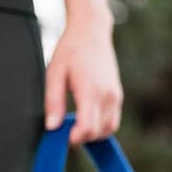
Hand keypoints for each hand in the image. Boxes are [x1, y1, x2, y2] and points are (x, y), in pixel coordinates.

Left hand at [43, 13, 122, 145]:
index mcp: (90, 91)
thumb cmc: (70, 50)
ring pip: (109, 129)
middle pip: (98, 132)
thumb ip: (53, 102)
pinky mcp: (118, 96)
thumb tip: (52, 127)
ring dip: (93, 133)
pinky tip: (86, 117)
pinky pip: (113, 120)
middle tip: (64, 129)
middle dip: (82, 137)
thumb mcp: (54, 74)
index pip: (87, 127)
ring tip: (75, 124)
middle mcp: (108, 96)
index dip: (74, 138)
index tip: (62, 137)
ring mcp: (116, 96)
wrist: (92, 32)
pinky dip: (101, 126)